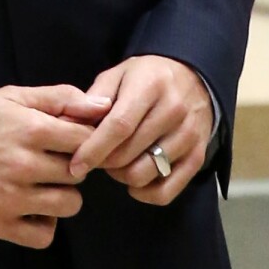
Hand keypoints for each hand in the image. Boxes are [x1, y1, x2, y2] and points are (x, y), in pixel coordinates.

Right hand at [0, 84, 112, 247]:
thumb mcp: (10, 97)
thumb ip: (58, 98)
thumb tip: (102, 106)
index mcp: (30, 129)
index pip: (86, 140)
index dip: (83, 140)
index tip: (69, 142)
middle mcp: (24, 165)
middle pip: (80, 173)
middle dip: (70, 166)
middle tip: (50, 161)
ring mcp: (12, 198)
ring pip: (69, 205)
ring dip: (61, 195)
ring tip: (42, 185)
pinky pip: (44, 236)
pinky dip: (44, 224)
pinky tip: (32, 209)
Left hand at [68, 56, 212, 205]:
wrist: (193, 78)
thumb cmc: (147, 78)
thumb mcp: (118, 74)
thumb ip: (93, 97)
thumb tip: (70, 123)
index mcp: (150, 86)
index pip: (119, 126)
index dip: (94, 149)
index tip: (75, 165)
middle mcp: (174, 111)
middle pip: (129, 153)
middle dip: (103, 162)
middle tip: (96, 156)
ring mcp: (189, 135)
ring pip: (145, 174)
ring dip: (121, 176)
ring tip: (116, 162)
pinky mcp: (198, 156)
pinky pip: (166, 191)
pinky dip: (144, 193)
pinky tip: (134, 180)